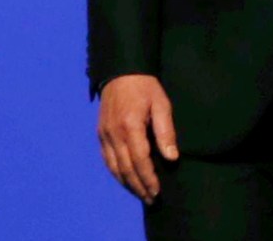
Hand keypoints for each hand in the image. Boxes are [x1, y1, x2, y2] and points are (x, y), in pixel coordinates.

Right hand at [97, 74, 177, 203]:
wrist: (121, 72)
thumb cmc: (146, 87)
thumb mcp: (162, 104)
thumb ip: (165, 131)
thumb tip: (171, 157)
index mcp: (130, 126)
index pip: (140, 160)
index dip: (148, 178)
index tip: (157, 191)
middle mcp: (114, 134)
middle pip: (125, 168)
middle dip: (138, 186)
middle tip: (151, 199)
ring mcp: (105, 135)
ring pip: (114, 167)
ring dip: (127, 183)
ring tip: (140, 194)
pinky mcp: (101, 134)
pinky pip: (107, 159)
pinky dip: (116, 173)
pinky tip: (126, 179)